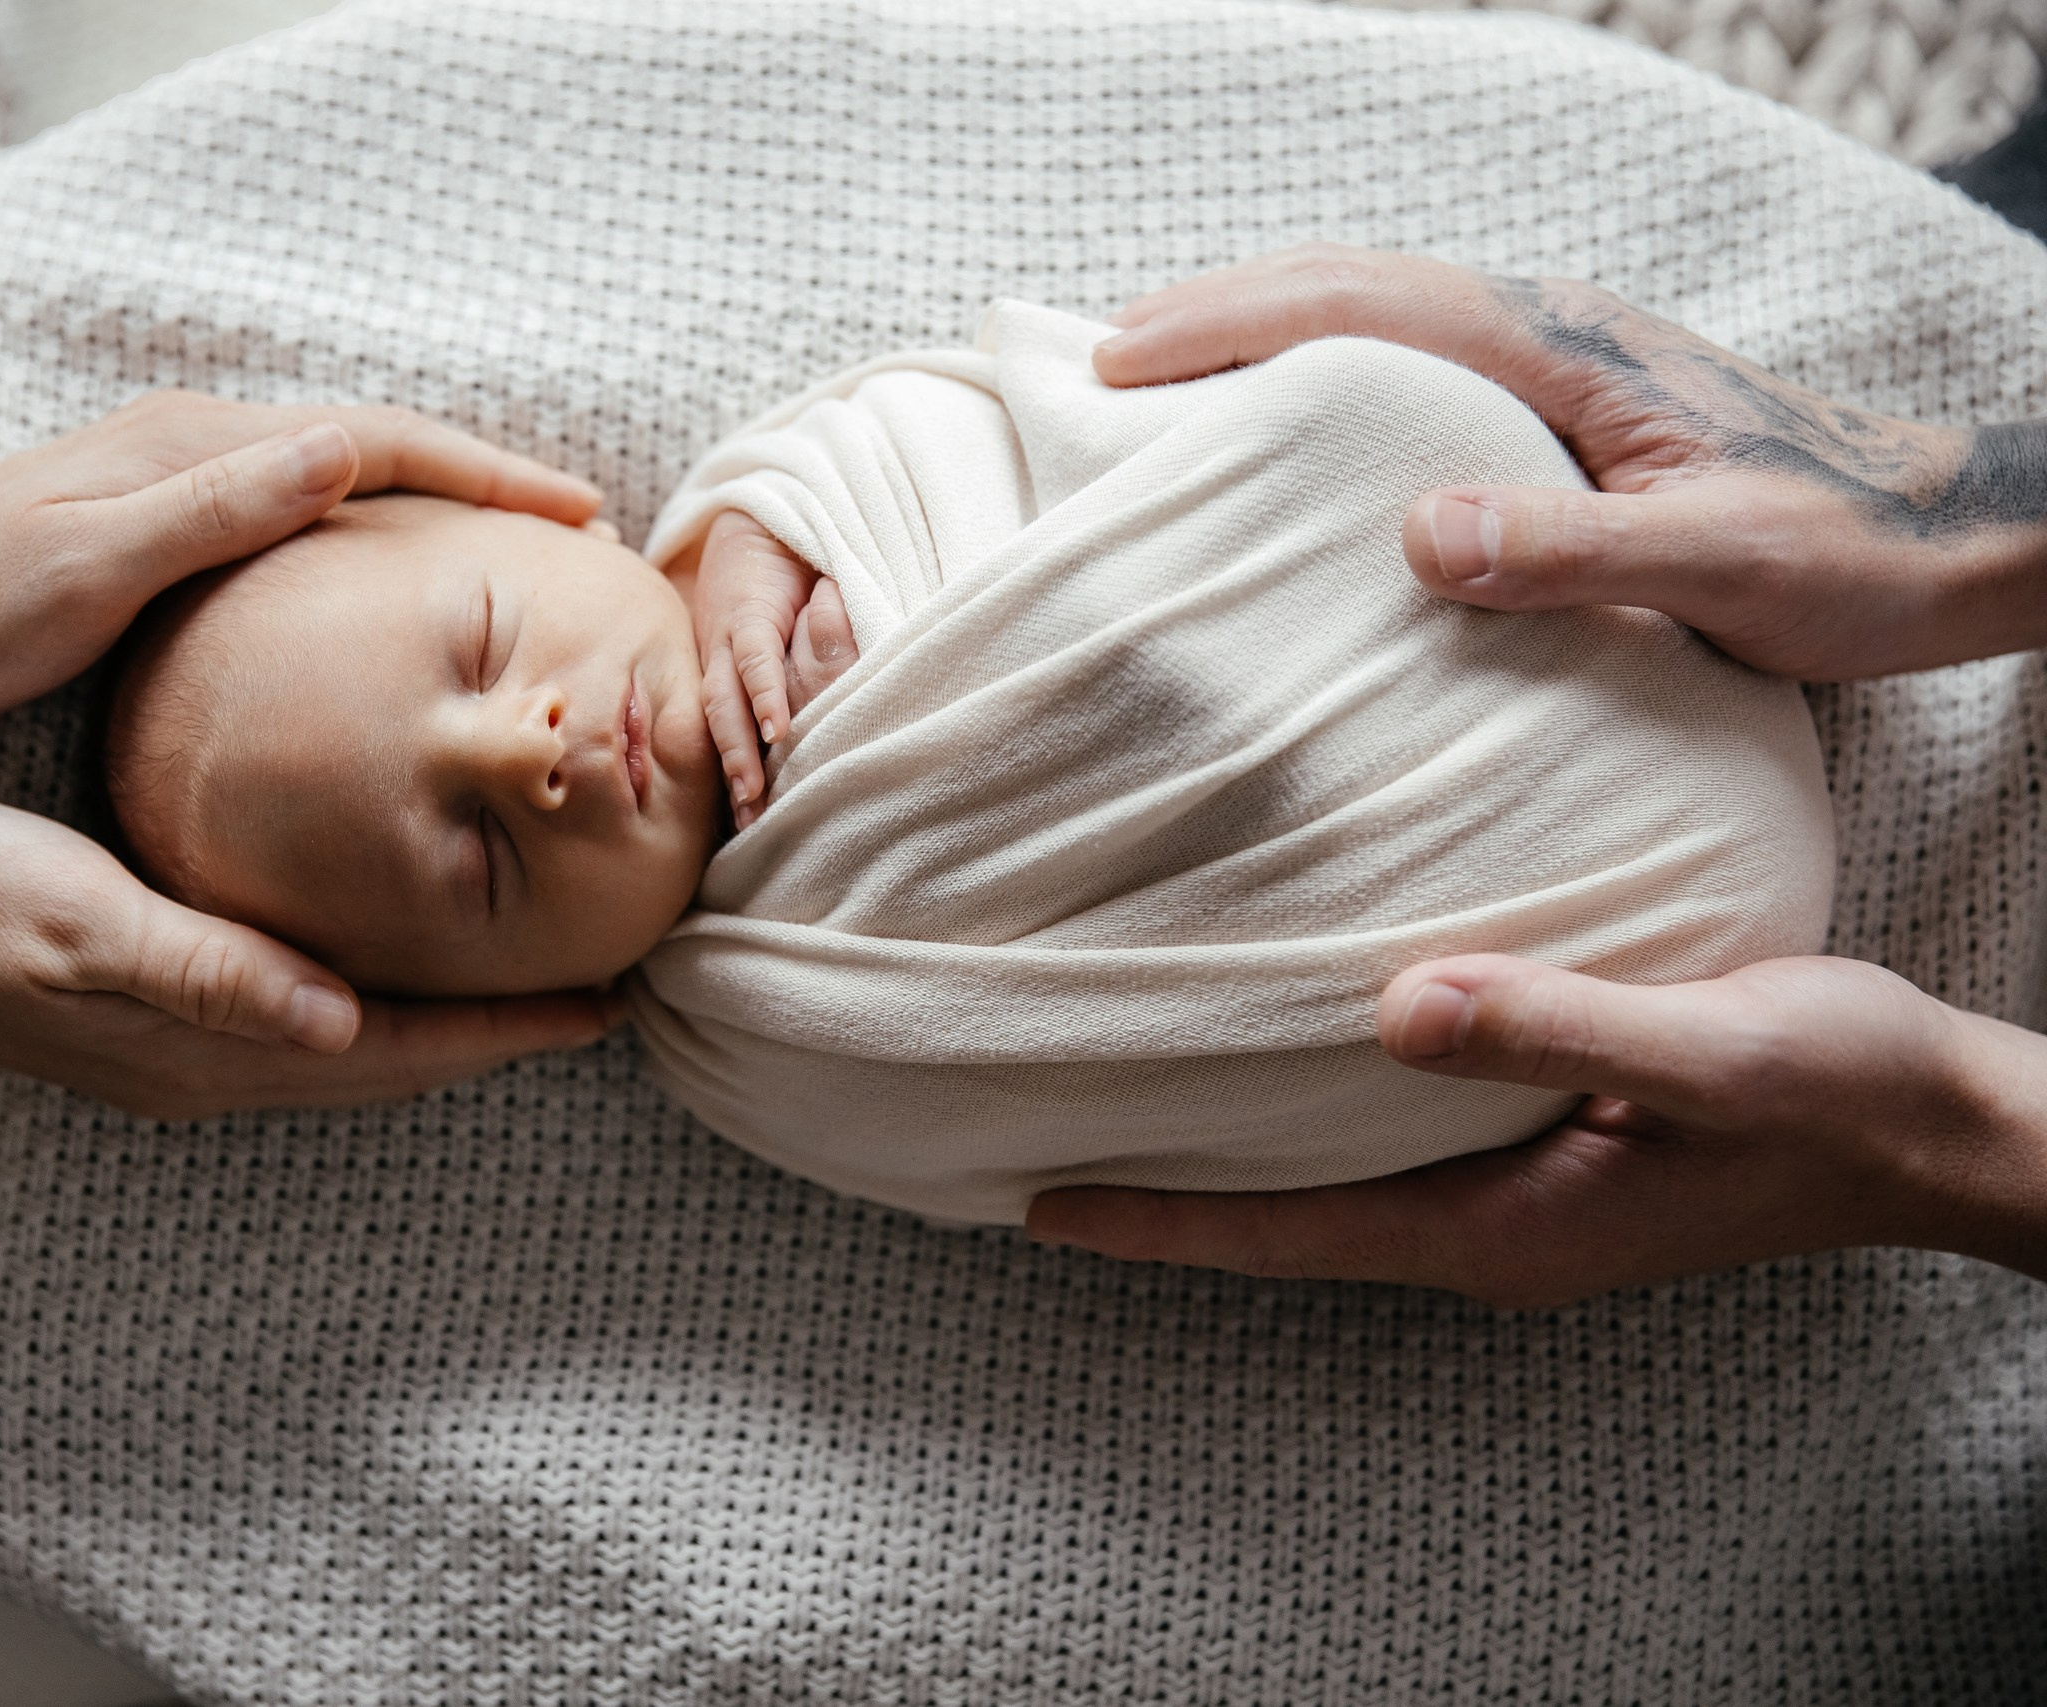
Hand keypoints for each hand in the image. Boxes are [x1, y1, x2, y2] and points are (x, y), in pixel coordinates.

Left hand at [0, 393, 605, 721]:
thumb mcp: (92, 562)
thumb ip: (216, 506)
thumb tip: (342, 448)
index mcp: (201, 448)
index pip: (381, 443)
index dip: (487, 476)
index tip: (575, 514)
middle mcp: (203, 446)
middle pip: (380, 450)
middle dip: (485, 486)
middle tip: (577, 532)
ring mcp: (184, 480)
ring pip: (347, 481)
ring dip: (438, 510)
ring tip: (516, 558)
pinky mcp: (165, 521)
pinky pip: (306, 516)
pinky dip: (377, 537)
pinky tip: (395, 588)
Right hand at [0, 792, 620, 1116]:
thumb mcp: (90, 919)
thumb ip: (212, 970)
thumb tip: (338, 1022)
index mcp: (216, 1048)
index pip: (403, 1050)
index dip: (511, 1031)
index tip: (614, 1006)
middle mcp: (218, 1067)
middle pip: (400, 1063)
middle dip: (505, 1036)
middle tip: (609, 996)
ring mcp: (190, 1053)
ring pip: (361, 1051)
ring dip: (449, 1028)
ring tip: (533, 987)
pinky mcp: (164, 1017)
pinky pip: (311, 1027)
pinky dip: (380, 1007)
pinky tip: (393, 964)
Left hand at [690, 509, 858, 828]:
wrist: (767, 512)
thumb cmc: (781, 577)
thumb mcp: (788, 635)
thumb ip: (799, 675)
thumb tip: (814, 732)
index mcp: (724, 673)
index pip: (725, 735)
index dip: (738, 778)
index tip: (749, 829)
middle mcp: (718, 663)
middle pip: (719, 732)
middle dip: (733, 781)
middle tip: (748, 832)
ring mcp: (728, 639)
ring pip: (726, 705)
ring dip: (738, 752)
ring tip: (752, 797)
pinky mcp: (747, 610)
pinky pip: (753, 659)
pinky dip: (764, 694)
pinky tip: (775, 730)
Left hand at [1027, 954, 2046, 1304]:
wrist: (1943, 1124)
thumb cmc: (1843, 1093)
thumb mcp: (1712, 1050)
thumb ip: (1559, 1027)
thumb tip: (1395, 1004)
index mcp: (1505, 1230)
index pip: (1290, 1234)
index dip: (1162, 1221)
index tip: (1036, 1204)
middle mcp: (1489, 1228)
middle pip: (1284, 1220)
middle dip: (1164, 1196)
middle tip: (1030, 1143)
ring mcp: (1512, 1192)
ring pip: (1328, 1180)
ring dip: (1225, 1152)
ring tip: (1111, 1101)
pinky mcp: (1538, 1144)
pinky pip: (1386, 1138)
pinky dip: (1306, 1108)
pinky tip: (1267, 1053)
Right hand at [1096, 244, 2046, 679]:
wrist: (1960, 534)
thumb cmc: (1855, 557)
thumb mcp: (1723, 565)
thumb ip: (1575, 548)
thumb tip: (1415, 532)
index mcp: (1570, 354)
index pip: (1368, 312)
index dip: (1234, 330)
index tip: (1120, 361)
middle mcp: (1555, 335)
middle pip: (1354, 286)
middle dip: (1218, 308)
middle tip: (1097, 354)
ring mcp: (1563, 362)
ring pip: (1380, 313)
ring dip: (1264, 327)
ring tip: (1162, 371)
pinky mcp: (1571, 406)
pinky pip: (1414, 361)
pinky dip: (1325, 367)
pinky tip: (1294, 423)